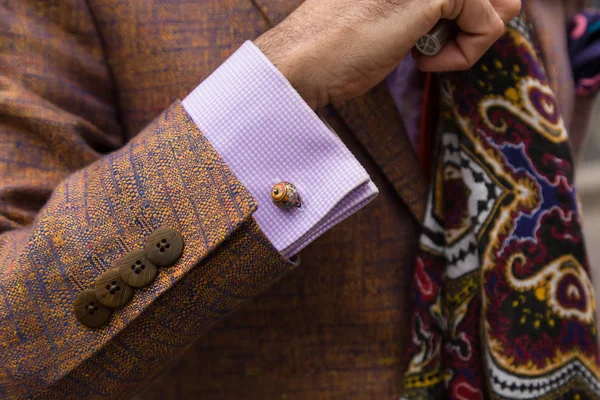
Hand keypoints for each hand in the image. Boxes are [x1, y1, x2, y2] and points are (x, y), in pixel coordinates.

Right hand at [254, 0, 520, 108]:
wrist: (306, 59)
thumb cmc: (341, 44)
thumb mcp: (398, 14)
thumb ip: (444, 5)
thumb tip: (511, 3)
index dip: (466, 12)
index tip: (428, 34)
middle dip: (473, 21)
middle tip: (429, 42)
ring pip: (496, 3)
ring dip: (466, 39)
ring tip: (424, 53)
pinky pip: (488, 25)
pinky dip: (462, 56)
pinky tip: (422, 63)